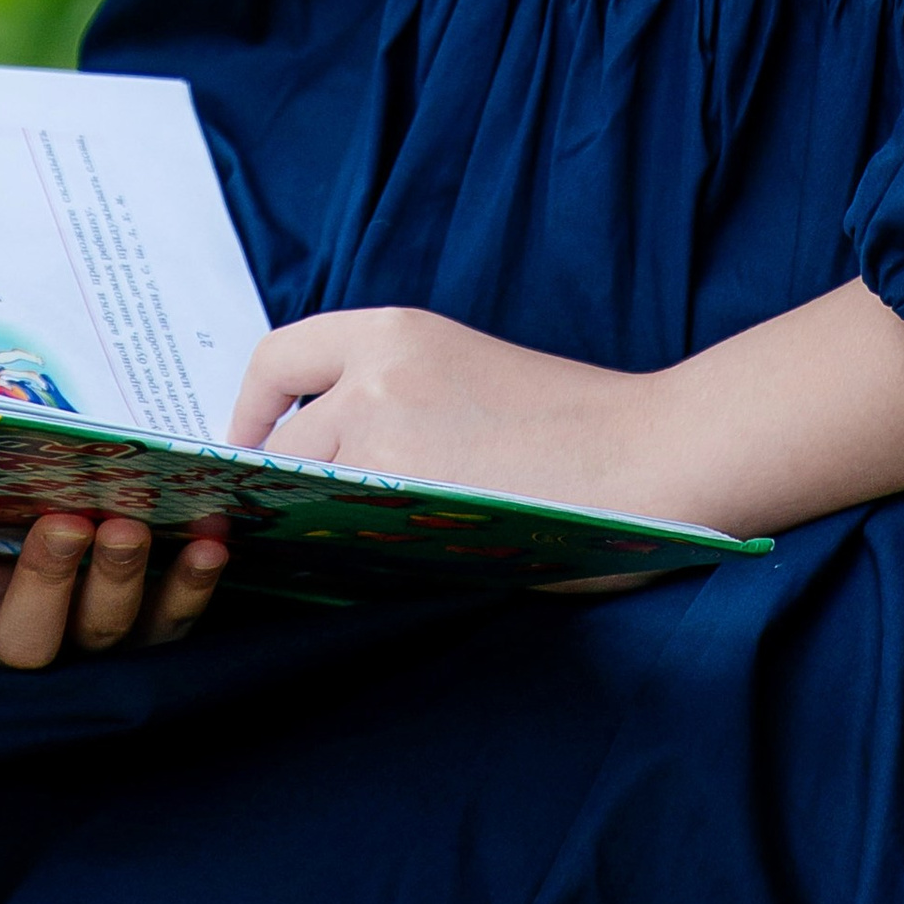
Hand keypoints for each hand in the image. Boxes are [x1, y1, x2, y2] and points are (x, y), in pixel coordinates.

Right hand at [0, 503, 227, 666]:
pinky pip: (169, 625)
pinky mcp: (145, 643)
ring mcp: (82, 648)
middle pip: (22, 638)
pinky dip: (190, 585)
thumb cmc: (13, 497)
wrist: (72, 514)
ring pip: (98, 633)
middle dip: (45, 578)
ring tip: (129, 528)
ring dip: (117, 579)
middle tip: (65, 523)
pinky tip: (208, 544)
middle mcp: (14, 635)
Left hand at [232, 282, 903, 544]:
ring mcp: (383, 446)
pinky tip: (373, 570)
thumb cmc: (575, 427)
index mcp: (395, 333)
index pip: (279, 358)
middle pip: (283, 442)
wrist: (649, 456)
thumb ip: (393, 399)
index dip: (254, 410)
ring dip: (313, 526)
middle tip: (303, 526)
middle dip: (284, 487)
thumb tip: (323, 461)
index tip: (256, 450)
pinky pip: (341, 541)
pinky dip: (342, 556)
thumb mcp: (467, 374)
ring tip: (346, 551)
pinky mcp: (406, 511)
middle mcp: (375, 378)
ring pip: (305, 497)